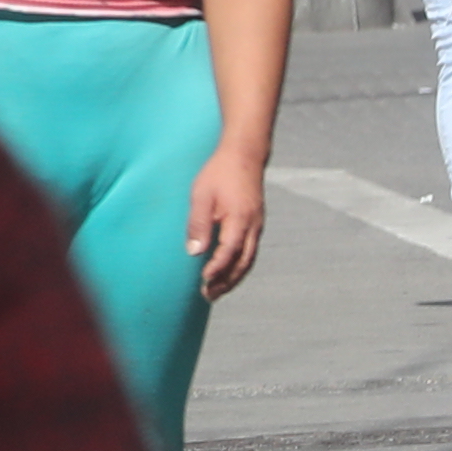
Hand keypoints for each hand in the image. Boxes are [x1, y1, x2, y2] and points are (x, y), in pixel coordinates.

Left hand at [187, 149, 267, 297]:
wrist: (244, 155)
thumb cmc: (219, 173)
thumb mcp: (202, 195)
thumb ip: (198, 223)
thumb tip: (194, 252)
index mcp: (240, 220)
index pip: (229, 252)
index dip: (217, 269)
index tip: (204, 281)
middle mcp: (253, 226)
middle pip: (243, 263)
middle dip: (226, 282)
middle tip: (208, 295)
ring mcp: (257, 225)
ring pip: (249, 259)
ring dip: (234, 277)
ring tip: (216, 290)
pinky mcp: (256, 223)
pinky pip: (250, 251)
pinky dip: (240, 265)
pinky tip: (228, 271)